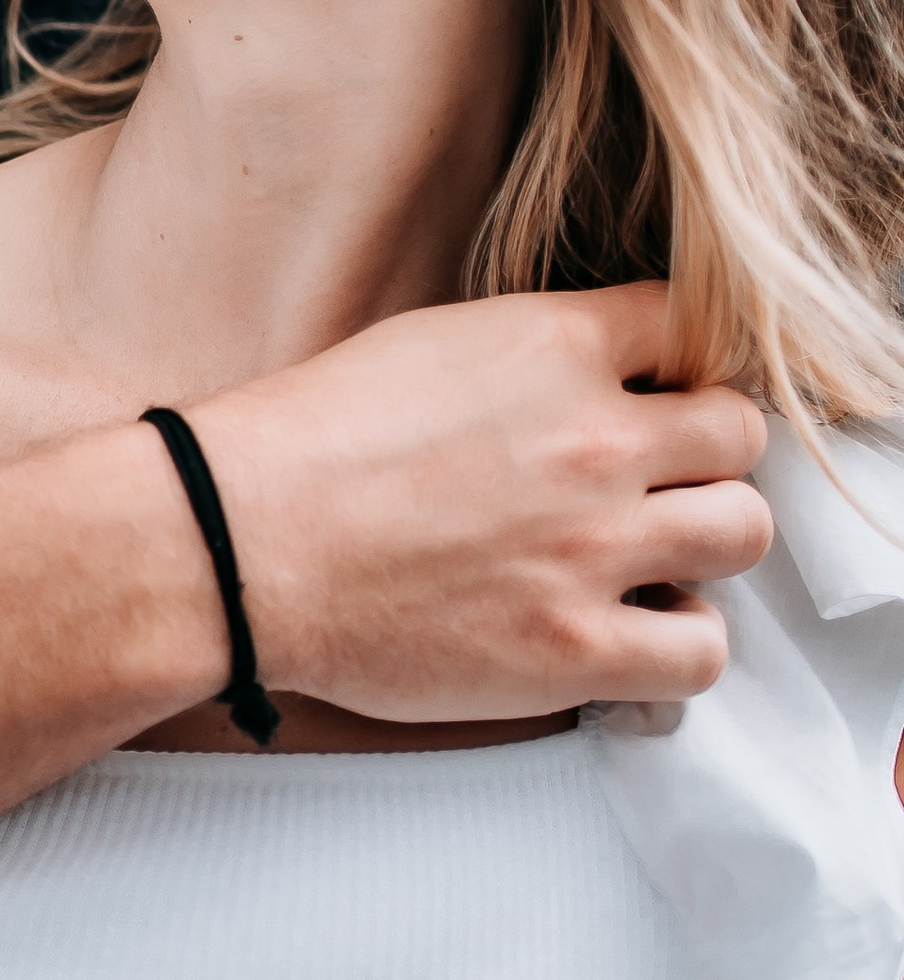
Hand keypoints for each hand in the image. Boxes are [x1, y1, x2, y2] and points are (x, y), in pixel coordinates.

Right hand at [194, 283, 768, 721]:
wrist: (235, 543)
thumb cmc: (303, 444)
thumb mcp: (426, 345)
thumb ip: (531, 356)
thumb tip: (589, 378)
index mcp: (554, 347)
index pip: (692, 327)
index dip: (677, 363)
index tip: (653, 393)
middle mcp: (595, 441)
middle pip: (739, 434)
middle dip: (703, 456)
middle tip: (653, 483)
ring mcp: (593, 549)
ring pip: (743, 532)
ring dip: (703, 544)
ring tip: (649, 558)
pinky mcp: (575, 648)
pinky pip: (702, 652)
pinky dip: (677, 645)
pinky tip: (630, 634)